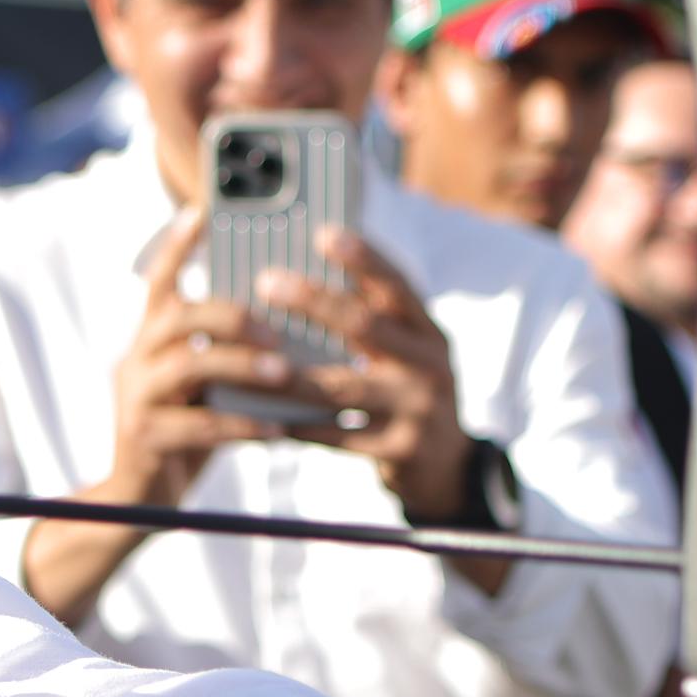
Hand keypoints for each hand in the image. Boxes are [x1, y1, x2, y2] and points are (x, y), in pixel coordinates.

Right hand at [93, 203, 297, 510]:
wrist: (138, 501)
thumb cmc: (185, 432)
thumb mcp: (199, 385)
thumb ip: (223, 353)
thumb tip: (288, 322)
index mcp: (151, 338)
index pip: (159, 280)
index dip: (178, 244)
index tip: (203, 211)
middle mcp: (137, 359)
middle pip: (176, 317)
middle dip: (230, 316)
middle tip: (276, 327)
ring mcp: (136, 398)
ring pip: (186, 368)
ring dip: (240, 366)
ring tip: (284, 372)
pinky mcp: (145, 439)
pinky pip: (198, 427)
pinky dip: (241, 426)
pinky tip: (277, 431)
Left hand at [270, 227, 469, 520]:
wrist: (445, 463)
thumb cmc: (407, 388)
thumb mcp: (406, 350)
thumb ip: (370, 317)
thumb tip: (302, 273)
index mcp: (428, 331)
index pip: (397, 286)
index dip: (363, 258)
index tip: (323, 233)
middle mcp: (429, 365)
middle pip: (367, 327)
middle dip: (315, 302)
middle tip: (267, 282)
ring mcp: (417, 410)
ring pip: (344, 387)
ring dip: (293, 373)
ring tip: (251, 359)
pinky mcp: (400, 450)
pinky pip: (338, 436)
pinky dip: (299, 424)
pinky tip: (265, 413)